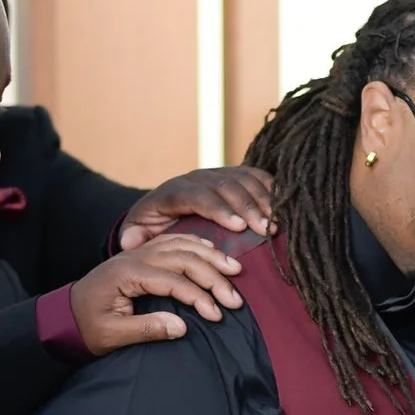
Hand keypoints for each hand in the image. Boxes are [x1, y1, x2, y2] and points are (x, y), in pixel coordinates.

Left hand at [68, 233, 247, 356]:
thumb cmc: (87, 327)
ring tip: (235, 271)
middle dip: (213, 277)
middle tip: (235, 299)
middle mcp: (134, 257)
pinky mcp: (142, 255)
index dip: (198, 297)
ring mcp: (139, 253)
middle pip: (183, 257)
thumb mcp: (112, 336)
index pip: (172, 280)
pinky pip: (174, 241)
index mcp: (127, 274)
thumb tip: (182, 327)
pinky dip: (197, 245)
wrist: (64, 315)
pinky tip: (214, 253)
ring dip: (210, 257)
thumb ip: (146, 330)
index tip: (216, 316)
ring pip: (181, 245)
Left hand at [117, 166, 275, 250]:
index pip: (198, 196)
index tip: (239, 227)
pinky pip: (255, 176)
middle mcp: (197, 177)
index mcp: (174, 191)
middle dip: (248, 207)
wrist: (161, 205)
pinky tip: (284, 206)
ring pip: (243, 179)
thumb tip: (130, 242)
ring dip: (263, 200)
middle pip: (226, 186)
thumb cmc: (151, 225)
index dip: (220, 209)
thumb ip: (132, 237)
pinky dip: (271, 188)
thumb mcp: (136, 231)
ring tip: (276, 224)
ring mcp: (217, 173)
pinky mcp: (233, 175)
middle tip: (266, 229)